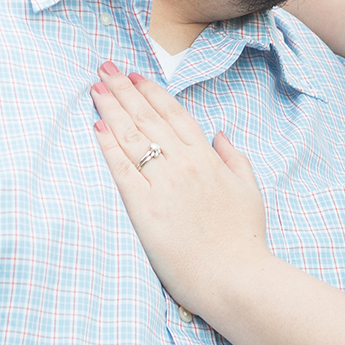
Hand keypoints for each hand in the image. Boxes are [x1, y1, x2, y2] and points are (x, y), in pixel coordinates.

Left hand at [89, 62, 272, 315]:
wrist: (236, 278)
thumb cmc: (245, 239)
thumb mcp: (249, 190)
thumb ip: (233, 158)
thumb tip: (219, 135)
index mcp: (207, 158)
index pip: (174, 114)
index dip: (151, 92)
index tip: (134, 75)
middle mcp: (183, 164)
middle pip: (147, 118)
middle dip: (124, 89)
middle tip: (104, 67)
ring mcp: (163, 185)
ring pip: (132, 137)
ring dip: (111, 109)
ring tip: (95, 87)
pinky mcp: (145, 209)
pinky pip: (122, 170)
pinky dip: (108, 146)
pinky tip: (96, 127)